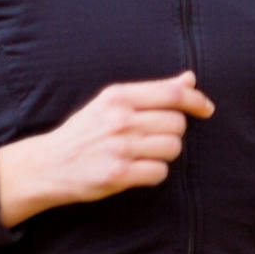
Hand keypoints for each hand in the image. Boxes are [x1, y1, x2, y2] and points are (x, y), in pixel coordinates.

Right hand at [0, 69, 214, 225]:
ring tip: (144, 154)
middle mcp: (119, 119)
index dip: (196, 100)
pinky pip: (159, 172)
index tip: (206, 108)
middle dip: (173, 132)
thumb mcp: (111, 103)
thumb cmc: (85, 131)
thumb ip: (152, 92)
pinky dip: (155, 173)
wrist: (48, 164)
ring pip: (172, 148)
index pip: (171, 93)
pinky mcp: (118, 175)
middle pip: (177, 123)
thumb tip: (190, 78)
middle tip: (154, 138)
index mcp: (117, 96)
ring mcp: (119, 148)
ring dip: (166, 153)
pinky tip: (138, 170)